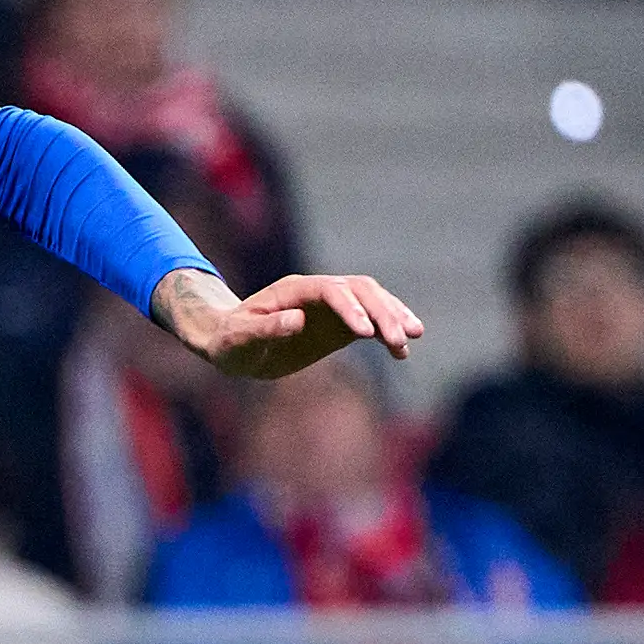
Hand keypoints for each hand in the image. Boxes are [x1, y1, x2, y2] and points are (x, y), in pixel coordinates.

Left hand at [155, 267, 424, 381]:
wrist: (232, 345)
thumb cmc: (230, 342)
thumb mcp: (240, 340)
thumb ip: (266, 328)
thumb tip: (297, 319)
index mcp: (293, 290)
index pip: (331, 290)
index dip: (351, 308)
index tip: (366, 334)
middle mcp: (317, 292)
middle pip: (360, 290)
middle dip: (382, 312)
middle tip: (401, 339)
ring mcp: (331, 306)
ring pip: (372, 301)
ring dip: (393, 317)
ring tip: (412, 338)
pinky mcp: (339, 324)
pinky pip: (370, 323)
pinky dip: (387, 334)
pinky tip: (402, 352)